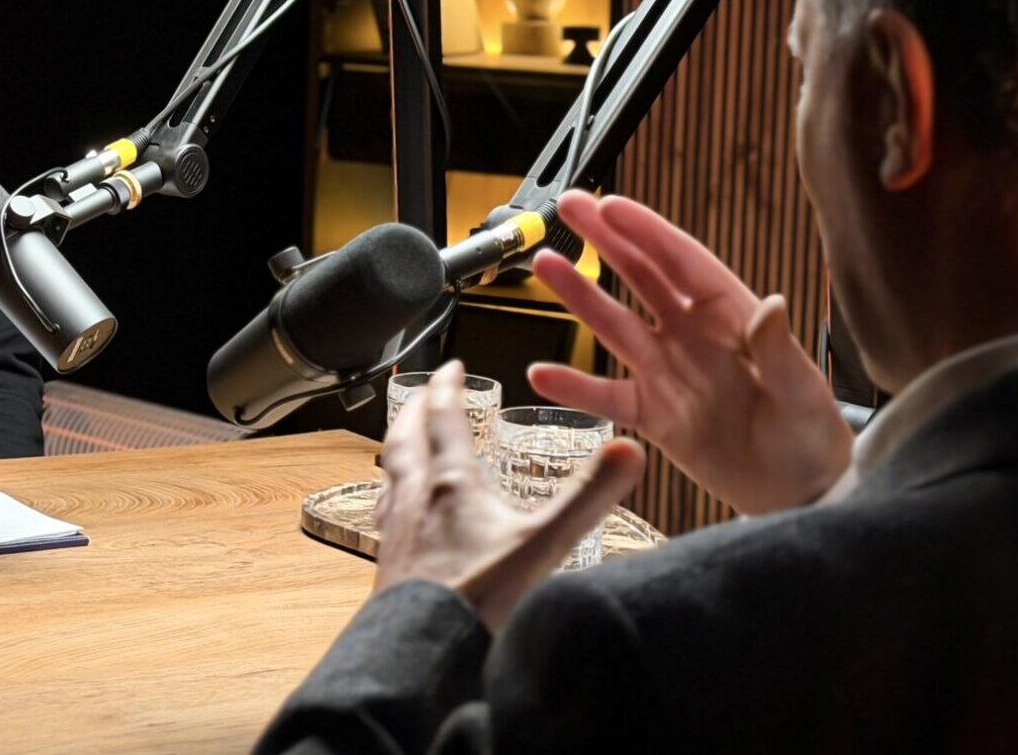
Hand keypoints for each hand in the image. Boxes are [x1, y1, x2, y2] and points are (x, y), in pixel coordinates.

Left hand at [374, 361, 644, 631]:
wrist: (423, 651)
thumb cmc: (479, 597)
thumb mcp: (545, 543)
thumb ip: (588, 496)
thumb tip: (631, 449)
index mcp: (452, 485)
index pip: (444, 420)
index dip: (447, 388)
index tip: (451, 367)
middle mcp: (415, 501)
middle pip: (405, 440)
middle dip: (415, 411)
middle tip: (422, 394)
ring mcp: (397, 534)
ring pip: (389, 476)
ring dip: (399, 450)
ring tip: (405, 445)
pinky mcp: (388, 566)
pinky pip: (386, 517)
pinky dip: (394, 499)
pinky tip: (401, 517)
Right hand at [528, 190, 852, 513]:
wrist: (798, 493)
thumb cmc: (812, 437)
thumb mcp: (803, 393)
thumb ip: (779, 351)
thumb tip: (771, 305)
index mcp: (732, 316)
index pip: (683, 262)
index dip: (646, 231)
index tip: (610, 205)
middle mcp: (692, 335)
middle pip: (640, 277)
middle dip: (604, 240)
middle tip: (568, 208)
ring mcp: (667, 372)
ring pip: (614, 326)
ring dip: (579, 295)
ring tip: (544, 265)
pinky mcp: (652, 415)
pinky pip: (606, 396)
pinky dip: (573, 386)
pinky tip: (540, 374)